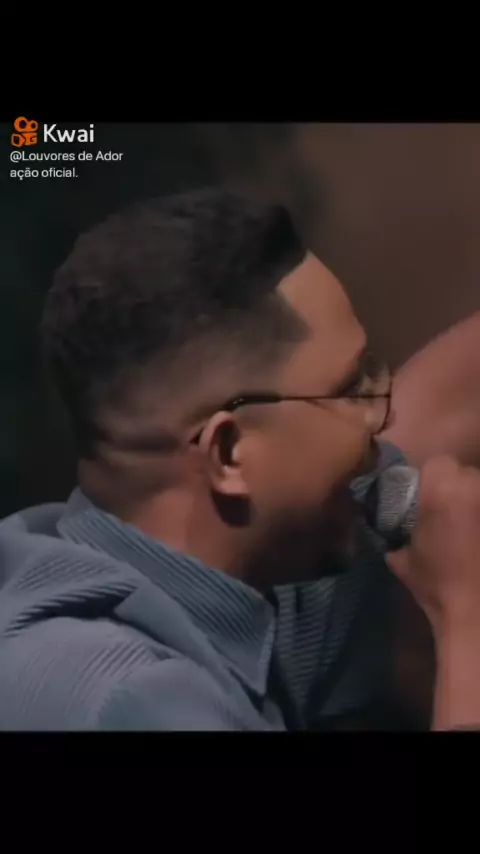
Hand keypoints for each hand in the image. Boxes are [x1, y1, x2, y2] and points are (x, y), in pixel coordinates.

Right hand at [386, 455, 479, 637]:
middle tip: (451, 517)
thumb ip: (395, 536)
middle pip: (467, 474)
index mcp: (443, 489)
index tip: (428, 499)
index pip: (440, 463)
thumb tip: (390, 532)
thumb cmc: (438, 586)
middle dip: (459, 491)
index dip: (433, 479)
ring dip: (475, 506)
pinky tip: (477, 544)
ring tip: (470, 532)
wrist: (477, 617)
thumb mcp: (403, 561)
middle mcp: (476, 487)